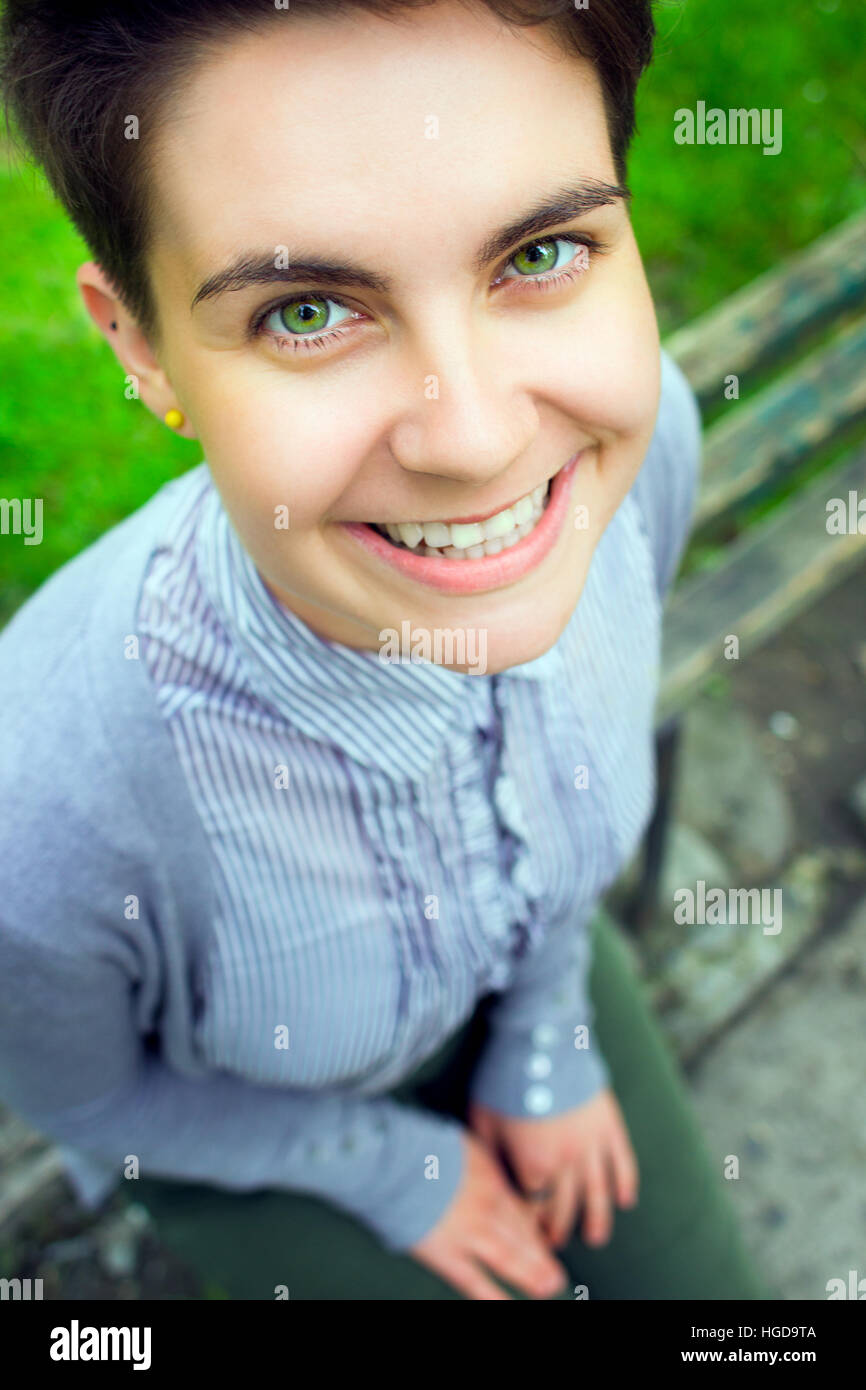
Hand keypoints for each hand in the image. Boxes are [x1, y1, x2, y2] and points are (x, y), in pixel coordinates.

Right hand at [409, 1127, 569, 1299]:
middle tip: (557, 1277)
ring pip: (508, 1258)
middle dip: (541, 1259)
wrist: (394, 1162)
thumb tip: (491, 1171)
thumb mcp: (464, 1145)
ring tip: (546, 1289)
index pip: (522, 1211)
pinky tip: (506, 1304)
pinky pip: (474, 1280)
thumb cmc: (423, 1149)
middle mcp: (487, 1209)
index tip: (547, 1245)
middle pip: (522, 1237)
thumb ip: (483, 1163)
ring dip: (530, 1276)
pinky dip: (492, 1296)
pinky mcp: (445, 1254)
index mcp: (492, 1182)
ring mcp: (468, 1234)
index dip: (536, 1232)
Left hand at [467, 1086, 638, 1250]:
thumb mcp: (483, 1119)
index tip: (523, 1231)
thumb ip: (491, 1155)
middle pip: (564, 1206)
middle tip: (554, 1243)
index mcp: (533, 1165)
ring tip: (596, 1238)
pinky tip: (625, 1200)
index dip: (527, 1220)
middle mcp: (566, 1162)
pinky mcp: (610, 1124)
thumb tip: (491, 1178)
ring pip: (598, 1194)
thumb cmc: (505, 1079)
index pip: (532, 1206)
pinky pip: (623, 1162)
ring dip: (597, 1220)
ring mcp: (592, 1145)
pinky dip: (625, 1184)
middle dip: (558, 1228)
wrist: (540, 1040)